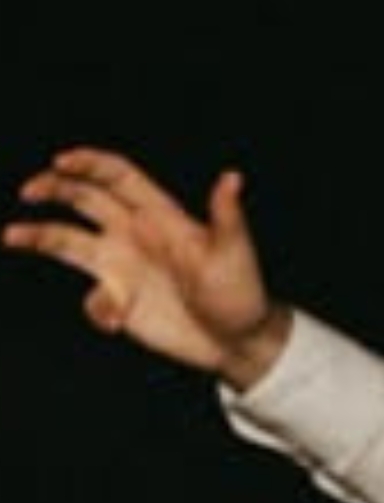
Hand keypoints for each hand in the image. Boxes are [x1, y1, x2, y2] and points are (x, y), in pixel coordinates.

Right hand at [4, 146, 292, 387]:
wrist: (239, 342)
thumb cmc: (242, 293)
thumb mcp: (235, 254)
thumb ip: (227, 217)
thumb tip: (232, 178)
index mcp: (159, 216)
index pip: (117, 176)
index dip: (89, 163)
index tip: (61, 161)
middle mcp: (133, 234)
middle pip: (82, 198)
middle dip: (54, 189)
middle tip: (31, 191)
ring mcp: (122, 266)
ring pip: (67, 240)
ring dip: (39, 236)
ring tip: (12, 237)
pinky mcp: (119, 299)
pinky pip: (91, 298)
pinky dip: (95, 307)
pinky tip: (116, 321)